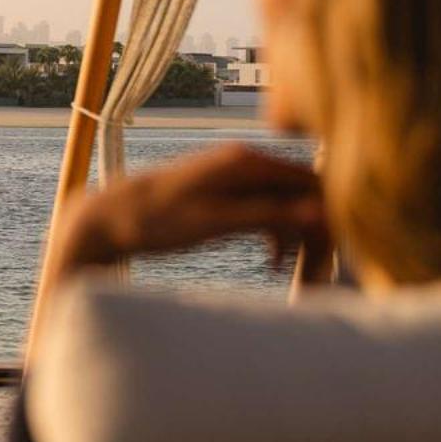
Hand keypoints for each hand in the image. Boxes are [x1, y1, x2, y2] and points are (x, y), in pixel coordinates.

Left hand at [53, 143, 327, 278]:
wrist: (106, 219)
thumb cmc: (155, 221)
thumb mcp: (214, 223)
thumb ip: (267, 215)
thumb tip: (320, 212)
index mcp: (246, 163)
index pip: (313, 183)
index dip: (331, 219)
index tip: (333, 258)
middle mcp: (245, 162)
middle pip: (303, 195)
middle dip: (316, 234)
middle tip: (317, 279)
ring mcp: (234, 177)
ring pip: (286, 206)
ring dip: (296, 239)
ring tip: (295, 277)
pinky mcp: (224, 194)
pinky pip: (265, 212)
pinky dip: (275, 236)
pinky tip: (272, 264)